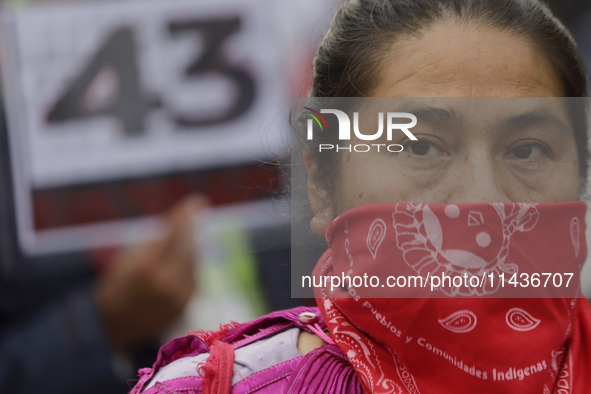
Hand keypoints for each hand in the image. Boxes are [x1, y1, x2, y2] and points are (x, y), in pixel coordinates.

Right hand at [94, 196, 207, 351]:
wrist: (110, 325)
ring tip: (186, 237)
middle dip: (192, 229)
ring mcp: (177, 298)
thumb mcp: (128, 257)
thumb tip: (182, 220)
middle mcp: (166, 283)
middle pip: (189, 248)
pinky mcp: (184, 306)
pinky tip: (185, 259)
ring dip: (191, 248)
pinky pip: (194, 279)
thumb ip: (155, 241)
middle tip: (196, 211)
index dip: (186, 217)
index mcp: (146, 267)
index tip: (197, 201)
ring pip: (194, 263)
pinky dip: (191, 266)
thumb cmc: (116, 284)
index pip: (174, 235)